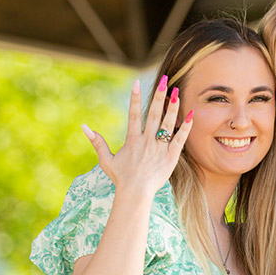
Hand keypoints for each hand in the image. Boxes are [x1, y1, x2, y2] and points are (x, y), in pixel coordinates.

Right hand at [81, 77, 192, 196]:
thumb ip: (97, 142)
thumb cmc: (121, 178)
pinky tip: (190, 115)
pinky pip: (179, 140)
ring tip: (177, 93)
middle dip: (159, 96)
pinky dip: (185, 128)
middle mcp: (146, 141)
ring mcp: (159, 149)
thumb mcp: (106, 160)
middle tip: (165, 81)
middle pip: (154, 114)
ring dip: (172, 108)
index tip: (137, 82)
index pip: (134, 114)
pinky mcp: (171, 157)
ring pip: (167, 124)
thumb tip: (84, 127)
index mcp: (132, 139)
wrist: (135, 193)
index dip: (135, 98)